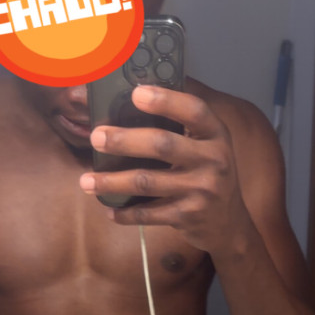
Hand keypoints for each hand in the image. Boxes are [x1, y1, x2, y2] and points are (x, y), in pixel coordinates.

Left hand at [79, 85, 253, 257]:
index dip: (166, 100)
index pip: (194, 111)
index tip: (136, 93)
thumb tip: (140, 90)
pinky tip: (109, 210)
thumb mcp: (208, 145)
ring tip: (86, 180)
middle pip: (162, 144)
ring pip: (147, 181)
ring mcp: (201, 190)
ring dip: (112, 182)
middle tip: (96, 137)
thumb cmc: (208, 174)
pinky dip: (126, 213)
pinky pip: (149, 214)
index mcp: (216, 135)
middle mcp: (212, 160)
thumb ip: (183, 123)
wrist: (229, 224)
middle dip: (124, 140)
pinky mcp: (188, 216)